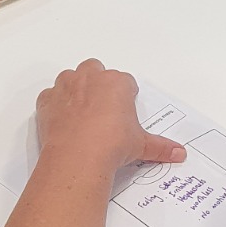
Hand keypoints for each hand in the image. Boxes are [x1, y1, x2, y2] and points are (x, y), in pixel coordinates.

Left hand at [35, 59, 186, 175]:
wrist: (79, 156)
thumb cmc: (111, 144)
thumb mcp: (141, 145)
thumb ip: (160, 146)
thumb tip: (178, 153)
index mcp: (116, 82)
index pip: (125, 82)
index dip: (125, 97)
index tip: (123, 113)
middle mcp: (90, 77)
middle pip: (95, 71)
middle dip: (98, 85)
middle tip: (103, 110)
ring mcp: (66, 87)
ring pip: (70, 78)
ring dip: (75, 90)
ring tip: (82, 114)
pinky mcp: (47, 101)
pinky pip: (50, 96)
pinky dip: (54, 105)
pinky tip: (62, 121)